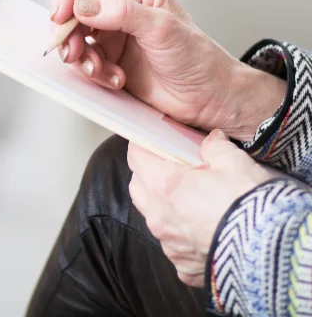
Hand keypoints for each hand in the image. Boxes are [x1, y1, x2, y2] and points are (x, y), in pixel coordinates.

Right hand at [50, 0, 285, 137]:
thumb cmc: (198, 59)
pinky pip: (83, 59)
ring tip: (99, 69)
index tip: (62, 13)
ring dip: (80, 55)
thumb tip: (85, 5)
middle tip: (72, 49)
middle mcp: (119, 4)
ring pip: (73, 35)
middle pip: (72, 4)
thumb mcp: (162, 29)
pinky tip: (115, 78)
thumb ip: (122, 12)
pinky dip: (93, 72)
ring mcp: (111, 31)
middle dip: (68, 29)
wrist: (208, 99)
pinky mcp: (108, 57)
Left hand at [127, 130, 276, 286]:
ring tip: (191, 198)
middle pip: (139, 188)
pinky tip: (203, 228)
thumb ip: (215, 147)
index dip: (143, 145)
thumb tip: (211, 140)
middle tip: (172, 166)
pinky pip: (174, 246)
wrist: (271, 253)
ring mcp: (170, 246)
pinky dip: (183, 235)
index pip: (136, 157)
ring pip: (154, 217)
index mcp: (165, 187)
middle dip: (148, 173)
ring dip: (164, 205)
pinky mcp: (185, 267)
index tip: (153, 140)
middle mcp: (160, 218)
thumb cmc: (249, 204)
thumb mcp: (234, 162)